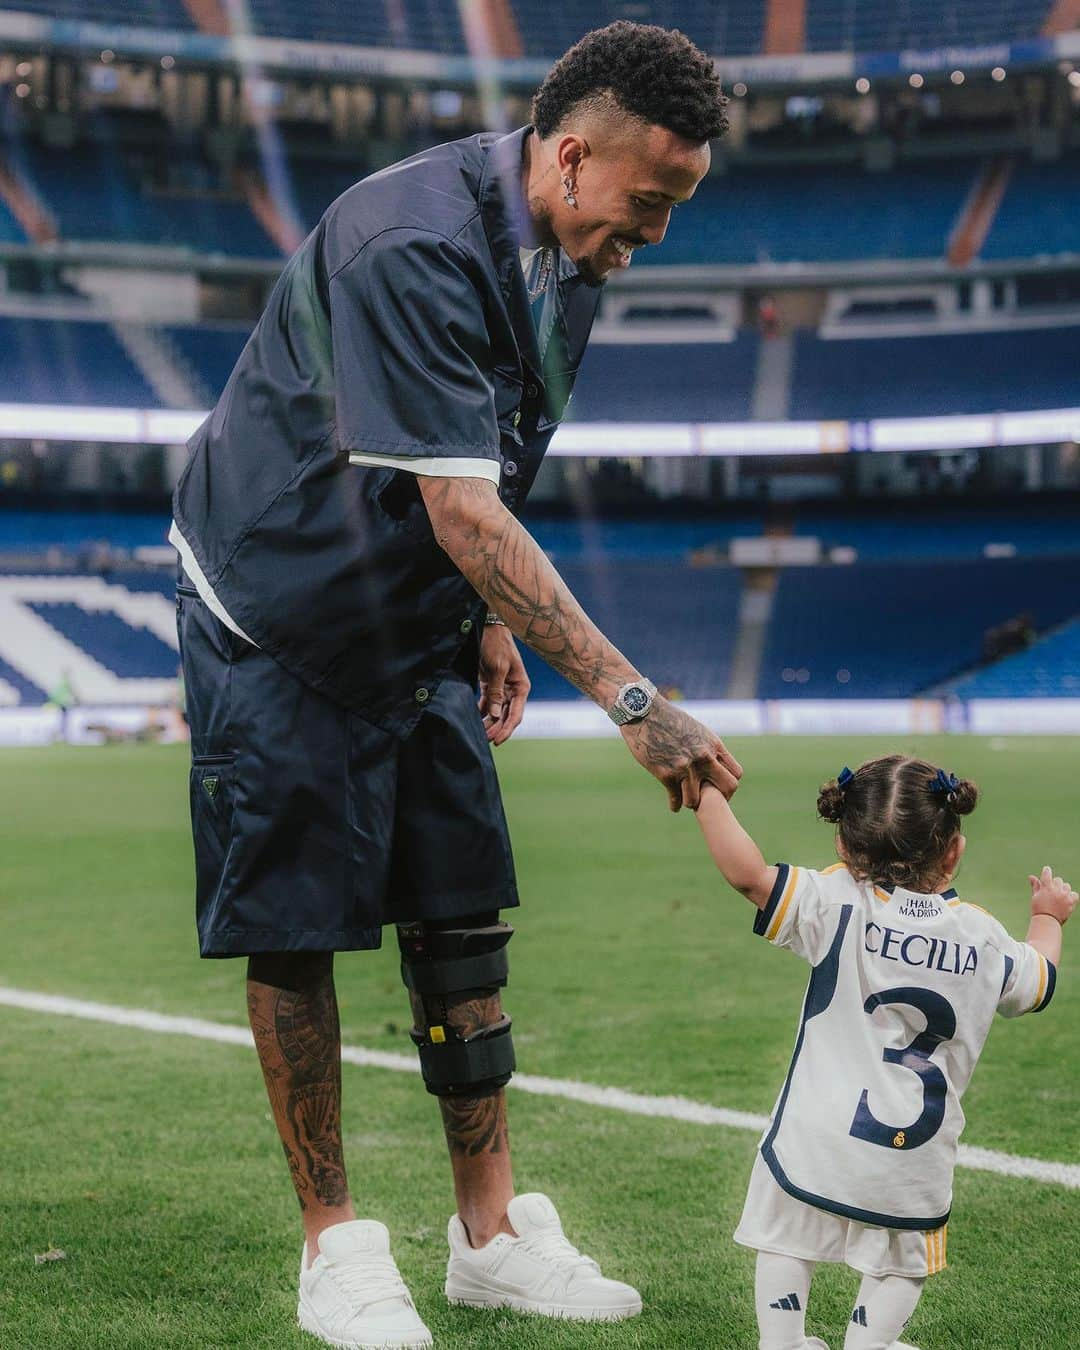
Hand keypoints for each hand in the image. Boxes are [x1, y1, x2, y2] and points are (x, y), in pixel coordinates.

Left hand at [478, 623, 529, 745]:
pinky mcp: (490, 686)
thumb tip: (494, 715)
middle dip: (496, 729)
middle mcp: (513, 691)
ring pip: (496, 713)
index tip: (497, 741)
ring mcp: (502, 689)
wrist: (487, 627)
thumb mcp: (497, 667)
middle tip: (483, 740)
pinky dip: (482, 713)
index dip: (506, 729)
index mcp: (521, 687)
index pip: (515, 714)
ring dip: (488, 723)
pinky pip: (487, 704)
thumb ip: (496, 692)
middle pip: (505, 716)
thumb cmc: (496, 644)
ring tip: (478, 734)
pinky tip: (474, 721)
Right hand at [619, 697, 742, 811]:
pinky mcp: (666, 774)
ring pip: (697, 801)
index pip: (736, 773)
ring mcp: (685, 767)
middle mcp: (704, 758)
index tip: (719, 788)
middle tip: (708, 800)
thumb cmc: (668, 719)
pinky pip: (675, 799)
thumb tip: (712, 760)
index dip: (729, 784)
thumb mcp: (696, 730)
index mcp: (713, 745)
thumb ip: (706, 747)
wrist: (644, 712)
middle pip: (728, 788)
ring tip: (687, 801)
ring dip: (692, 802)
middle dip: (720, 798)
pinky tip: (673, 806)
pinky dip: (674, 804)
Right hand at [1029, 865, 1077, 924]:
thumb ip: (1036, 886)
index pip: (1047, 872)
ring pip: (1066, 886)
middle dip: (1054, 884)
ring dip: (1062, 890)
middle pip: (1058, 880)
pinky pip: (1074, 894)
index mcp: (1045, 887)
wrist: (1047, 923)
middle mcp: (1056, 890)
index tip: (1046, 871)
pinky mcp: (1071, 902)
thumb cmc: (1038, 909)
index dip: (1046, 871)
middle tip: (1051, 893)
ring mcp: (1064, 896)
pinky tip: (1065, 900)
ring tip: (1058, 898)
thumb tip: (1031, 877)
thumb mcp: (1035, 897)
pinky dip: (1070, 896)